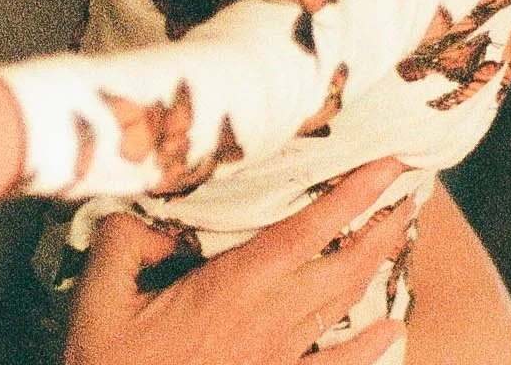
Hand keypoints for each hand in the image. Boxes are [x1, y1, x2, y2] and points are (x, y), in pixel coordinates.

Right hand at [65, 157, 415, 364]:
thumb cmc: (111, 364)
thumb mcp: (99, 296)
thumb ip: (123, 242)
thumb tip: (151, 218)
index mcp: (231, 288)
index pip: (306, 231)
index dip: (352, 197)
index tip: (387, 166)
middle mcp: (267, 319)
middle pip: (343, 265)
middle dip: (382, 224)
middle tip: (411, 189)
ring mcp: (277, 356)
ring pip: (343, 305)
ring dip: (377, 265)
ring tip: (400, 231)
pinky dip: (370, 347)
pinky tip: (395, 330)